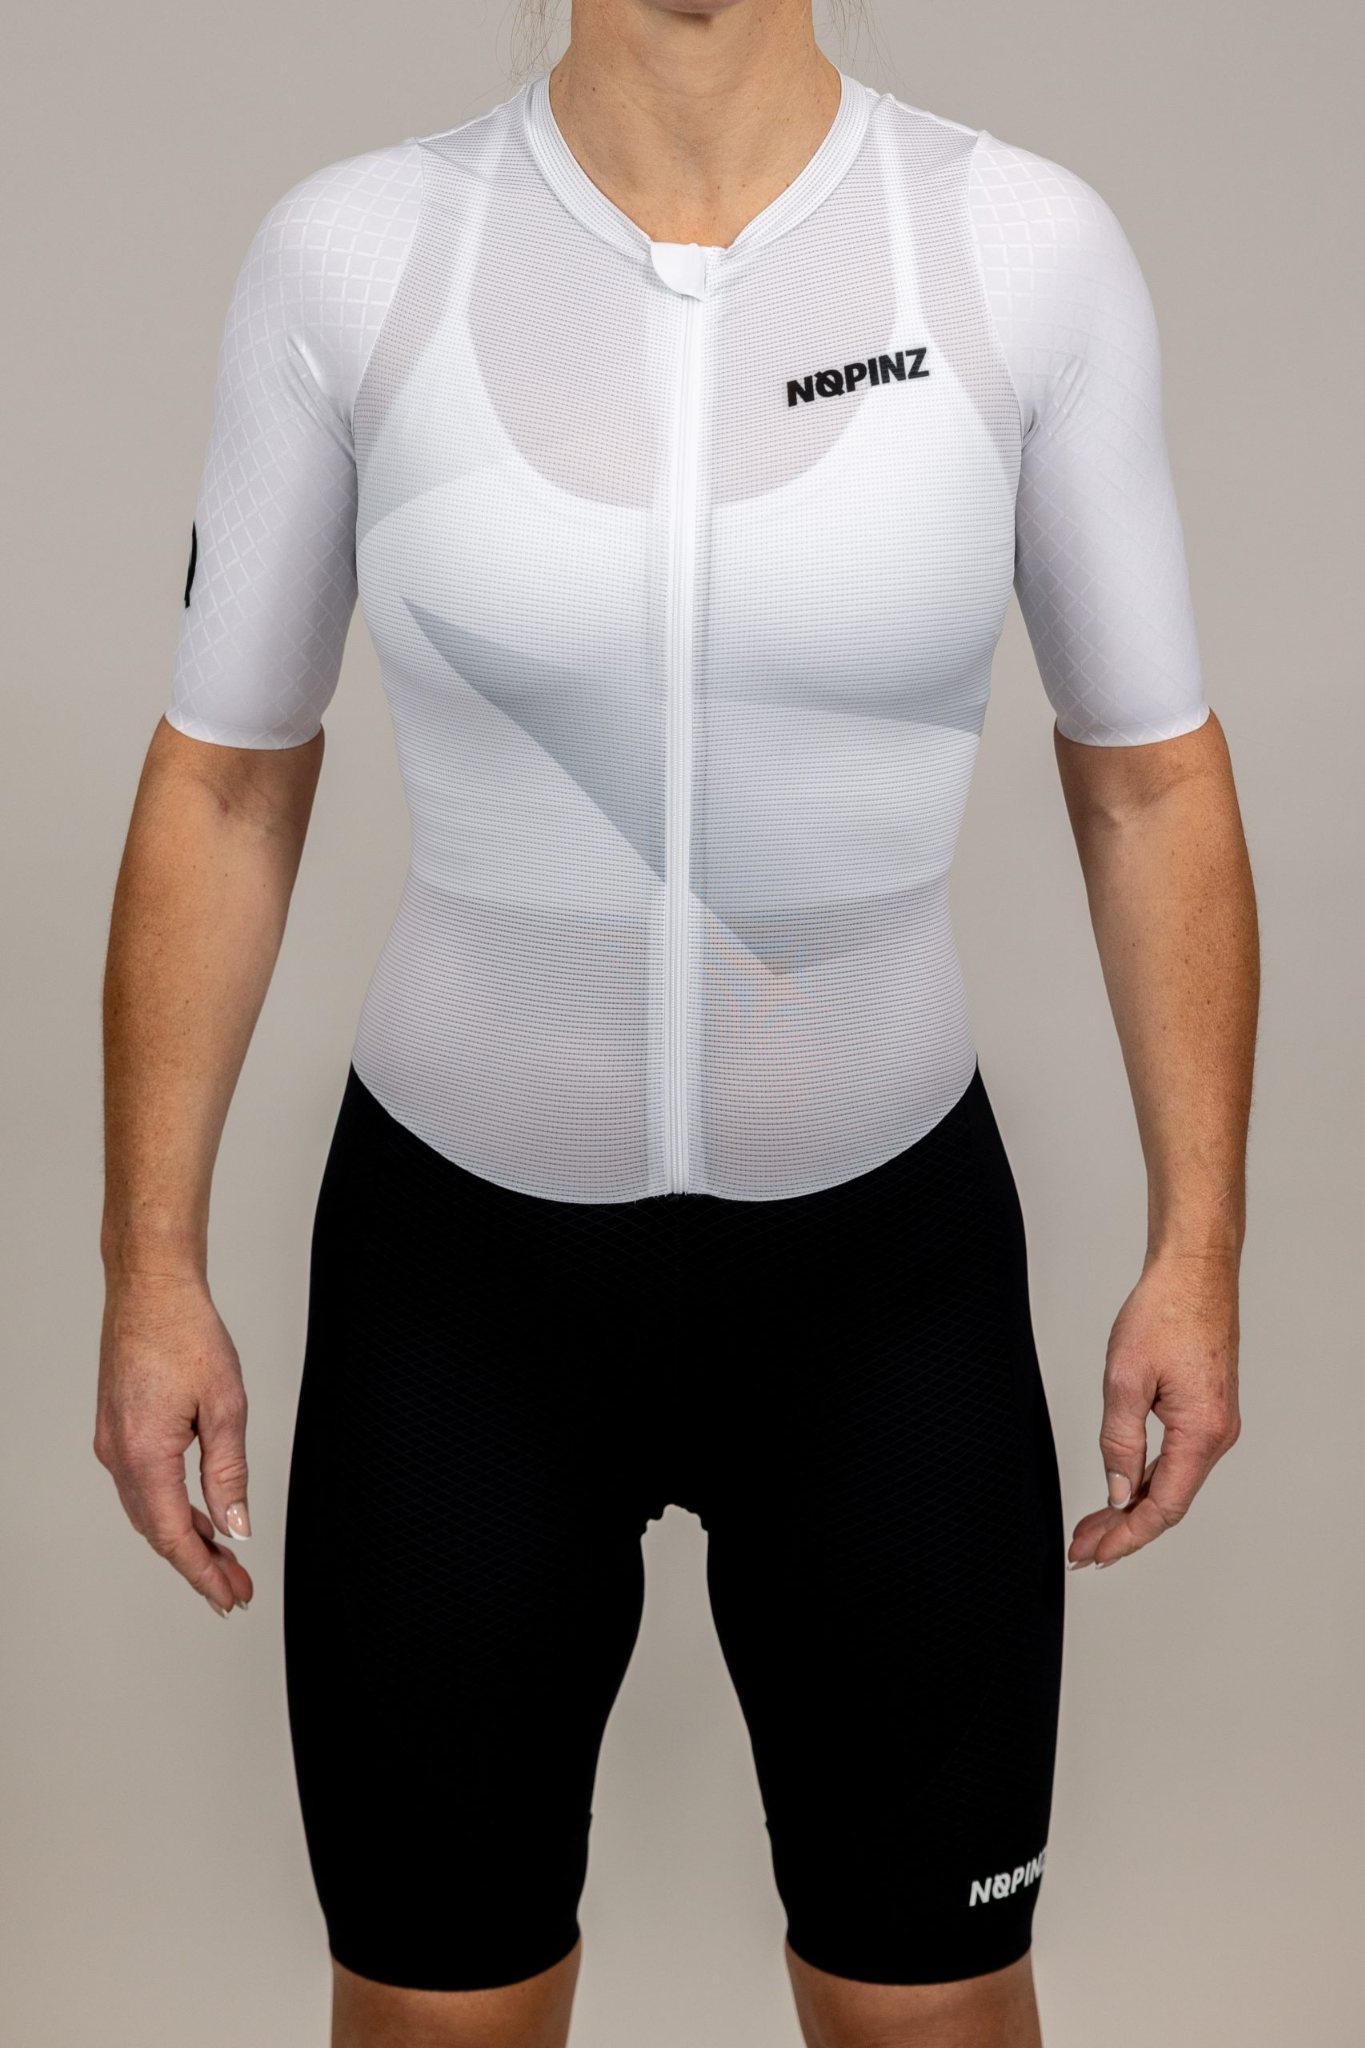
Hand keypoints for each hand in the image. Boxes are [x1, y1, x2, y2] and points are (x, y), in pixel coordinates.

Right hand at [94, 1272, 253, 1615]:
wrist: (150, 1290)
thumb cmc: (187, 1335)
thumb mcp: (225, 1407)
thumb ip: (229, 1474)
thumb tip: (236, 1527)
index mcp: (144, 1455)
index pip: (173, 1535)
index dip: (203, 1573)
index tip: (230, 1598)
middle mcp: (118, 1456)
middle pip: (158, 1531)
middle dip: (199, 1564)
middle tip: (237, 1590)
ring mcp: (113, 1444)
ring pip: (149, 1511)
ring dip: (186, 1538)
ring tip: (226, 1561)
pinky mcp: (118, 1430)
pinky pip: (144, 1486)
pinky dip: (172, 1509)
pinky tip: (200, 1518)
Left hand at [1068, 1250, 1240, 1568]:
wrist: (1194, 1272)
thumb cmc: (1164, 1313)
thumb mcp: (1126, 1379)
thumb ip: (1120, 1441)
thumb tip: (1117, 1492)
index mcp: (1202, 1433)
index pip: (1162, 1507)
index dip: (1126, 1536)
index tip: (1094, 1554)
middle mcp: (1216, 1436)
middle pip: (1168, 1502)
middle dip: (1123, 1530)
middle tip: (1083, 1550)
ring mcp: (1214, 1424)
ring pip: (1171, 1482)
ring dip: (1132, 1507)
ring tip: (1093, 1528)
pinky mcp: (1205, 1410)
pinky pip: (1176, 1460)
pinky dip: (1145, 1479)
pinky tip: (1120, 1490)